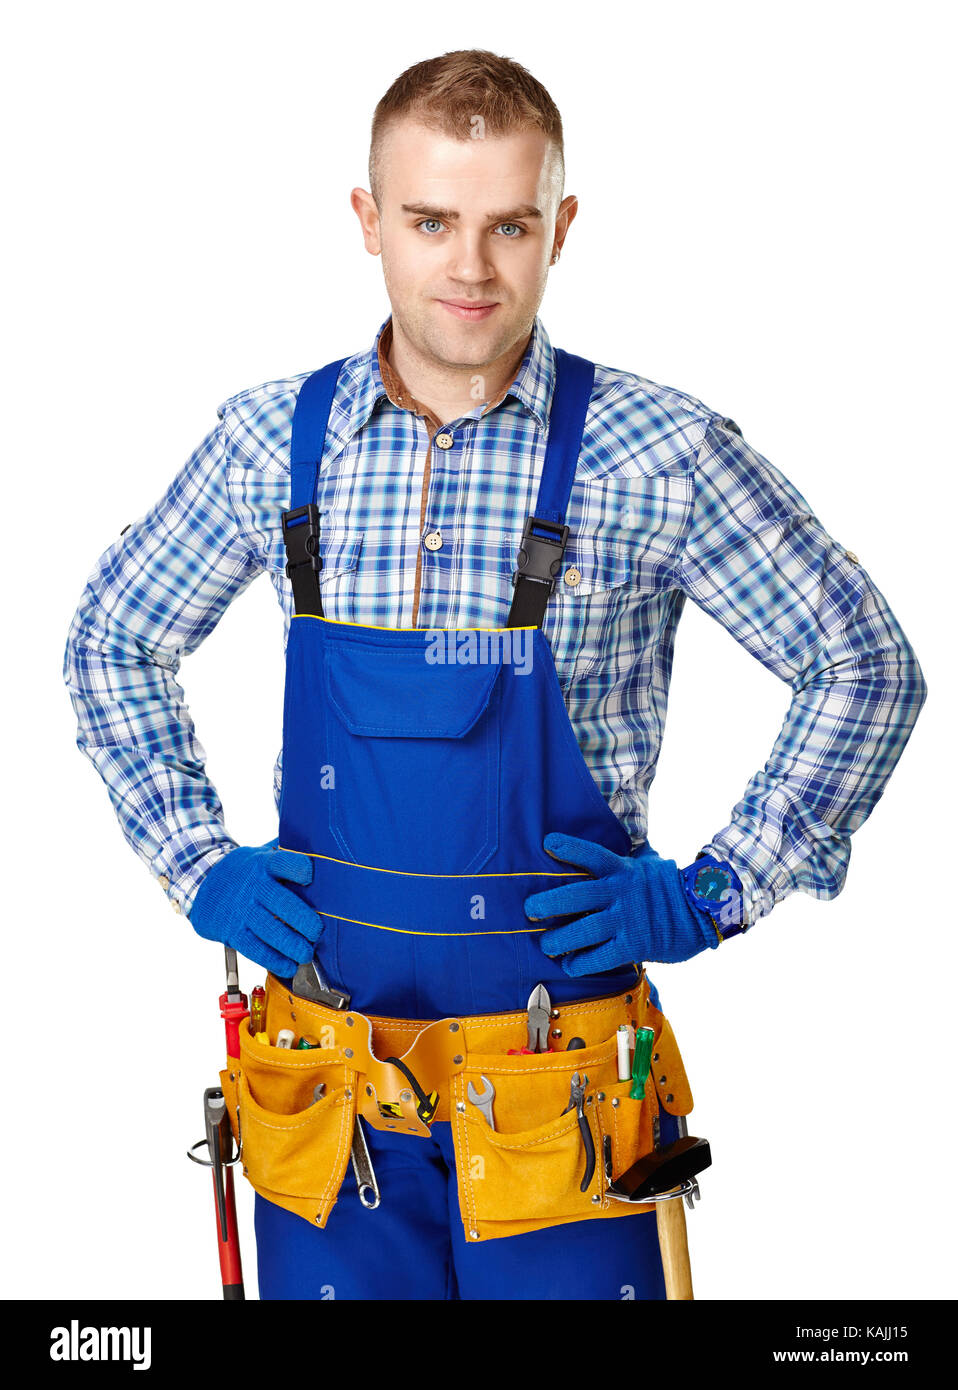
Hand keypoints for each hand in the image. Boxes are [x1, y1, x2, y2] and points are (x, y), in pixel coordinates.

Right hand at [188, 841, 320, 976]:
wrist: (203, 883)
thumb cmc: (245, 870)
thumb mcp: (261, 854)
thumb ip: (287, 852)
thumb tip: (322, 844)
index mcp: (263, 864)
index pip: (282, 862)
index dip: (299, 868)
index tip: (311, 877)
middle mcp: (253, 886)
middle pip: (280, 902)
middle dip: (303, 919)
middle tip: (317, 931)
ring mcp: (242, 910)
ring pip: (269, 930)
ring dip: (291, 945)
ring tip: (306, 953)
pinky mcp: (233, 931)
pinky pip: (254, 949)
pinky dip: (273, 960)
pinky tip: (289, 966)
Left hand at [523, 832, 717, 974]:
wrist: (703, 911)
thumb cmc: (670, 888)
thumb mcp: (649, 864)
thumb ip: (629, 856)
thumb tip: (624, 835)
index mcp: (622, 870)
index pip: (591, 854)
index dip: (568, 847)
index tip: (548, 843)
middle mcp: (620, 893)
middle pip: (576, 895)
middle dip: (547, 903)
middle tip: (530, 911)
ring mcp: (626, 919)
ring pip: (583, 930)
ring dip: (558, 940)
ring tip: (547, 946)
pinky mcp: (634, 945)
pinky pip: (600, 956)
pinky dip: (581, 962)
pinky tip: (571, 965)